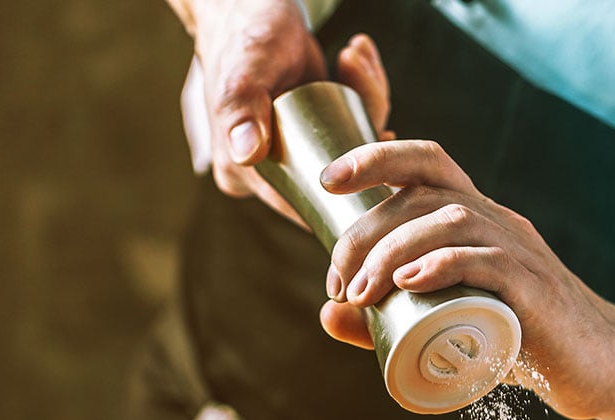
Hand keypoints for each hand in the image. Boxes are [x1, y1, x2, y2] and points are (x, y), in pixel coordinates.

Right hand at [180, 1, 391, 224]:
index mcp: (242, 172)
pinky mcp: (313, 128)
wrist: (246, 6)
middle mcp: (268, 169)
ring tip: (352, 57)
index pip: (299, 204)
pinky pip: (350, 125)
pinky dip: (363, 91)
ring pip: (348, 148)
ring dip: (366, 100)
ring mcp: (293, 149)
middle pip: (333, 175)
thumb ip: (241, 109)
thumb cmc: (241, 37)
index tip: (373, 152)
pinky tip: (357, 56)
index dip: (344, 193)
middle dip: (362, 134)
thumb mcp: (243, 73)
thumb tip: (247, 154)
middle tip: (358, 78)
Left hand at [316, 140, 614, 419]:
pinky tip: (408, 282)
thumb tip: (327, 313)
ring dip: (392, 250)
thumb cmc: (521, 342)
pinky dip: (442, 265)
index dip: (375, 157)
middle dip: (366, 231)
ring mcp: (521, 253)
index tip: (327, 182)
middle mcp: (499, 223)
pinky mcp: (536, 292)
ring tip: (362, 292)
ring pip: (451, 220)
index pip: (428, 162)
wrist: (601, 370)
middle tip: (339, 284)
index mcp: (477, 220)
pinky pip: (489, 260)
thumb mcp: (448, 325)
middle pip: (425, 194)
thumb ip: (386, 319)